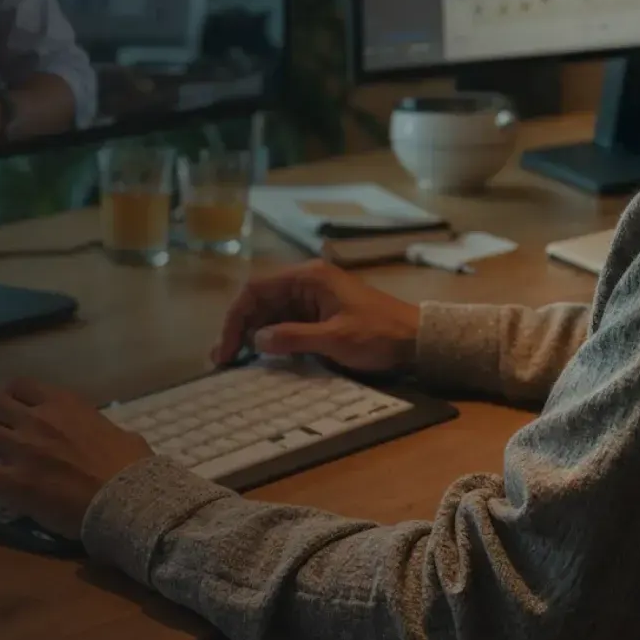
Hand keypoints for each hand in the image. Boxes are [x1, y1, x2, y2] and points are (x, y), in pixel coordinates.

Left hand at [0, 378, 154, 537]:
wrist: (129, 502)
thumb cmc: (132, 471)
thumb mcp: (122, 435)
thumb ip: (103, 430)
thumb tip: (110, 438)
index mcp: (63, 403)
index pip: (19, 385)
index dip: (7, 399)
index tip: (7, 415)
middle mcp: (37, 418)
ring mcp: (22, 449)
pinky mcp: (13, 482)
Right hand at [210, 260, 421, 373]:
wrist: (417, 340)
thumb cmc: (379, 334)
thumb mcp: (336, 338)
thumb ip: (295, 337)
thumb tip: (257, 339)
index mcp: (308, 278)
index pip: (257, 290)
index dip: (236, 317)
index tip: (226, 348)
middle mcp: (306, 283)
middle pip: (260, 301)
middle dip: (239, 328)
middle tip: (222, 360)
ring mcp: (313, 299)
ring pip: (270, 313)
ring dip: (252, 335)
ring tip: (234, 361)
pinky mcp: (320, 316)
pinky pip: (286, 324)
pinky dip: (271, 339)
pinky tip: (261, 358)